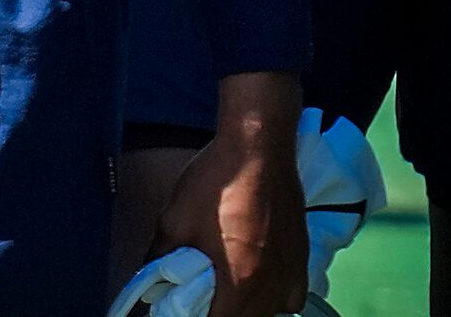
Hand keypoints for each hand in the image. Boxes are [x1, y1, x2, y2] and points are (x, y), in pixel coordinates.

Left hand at [155, 75, 307, 316]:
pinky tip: (262, 287)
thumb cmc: (215, 182)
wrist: (257, 150)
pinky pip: (294, 296)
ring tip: (229, 296)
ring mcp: (291, 271)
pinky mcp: (302, 256)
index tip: (184, 309)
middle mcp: (271, 284)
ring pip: (273, 310)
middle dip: (224, 313)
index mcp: (239, 281)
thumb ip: (160, 255)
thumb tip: (148, 274)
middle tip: (204, 301)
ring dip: (250, 309)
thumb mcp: (175, 220)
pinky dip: (279, 300)